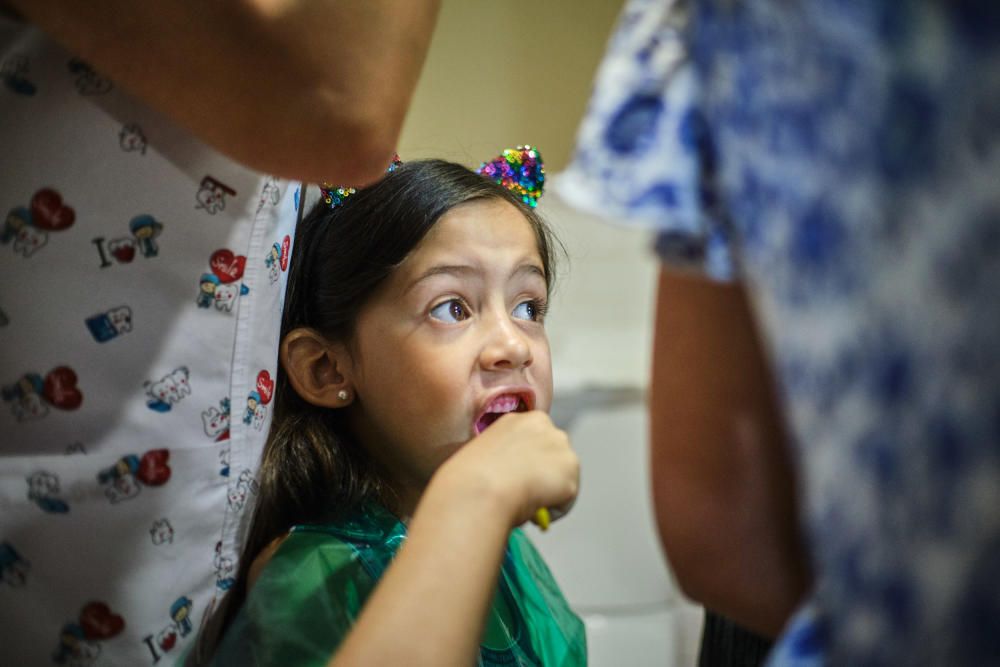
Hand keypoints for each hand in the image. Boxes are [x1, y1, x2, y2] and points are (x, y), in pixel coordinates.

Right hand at [433, 411, 579, 528]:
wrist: (480, 489)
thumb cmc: (472, 475)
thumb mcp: (488, 453)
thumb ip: (506, 456)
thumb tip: (514, 476)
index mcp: (522, 419)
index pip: (536, 440)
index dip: (528, 461)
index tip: (519, 477)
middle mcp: (547, 427)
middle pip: (555, 454)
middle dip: (545, 473)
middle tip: (527, 494)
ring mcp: (562, 449)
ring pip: (563, 476)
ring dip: (550, 491)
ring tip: (528, 504)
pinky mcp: (571, 474)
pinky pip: (566, 500)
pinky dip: (553, 510)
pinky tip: (533, 512)